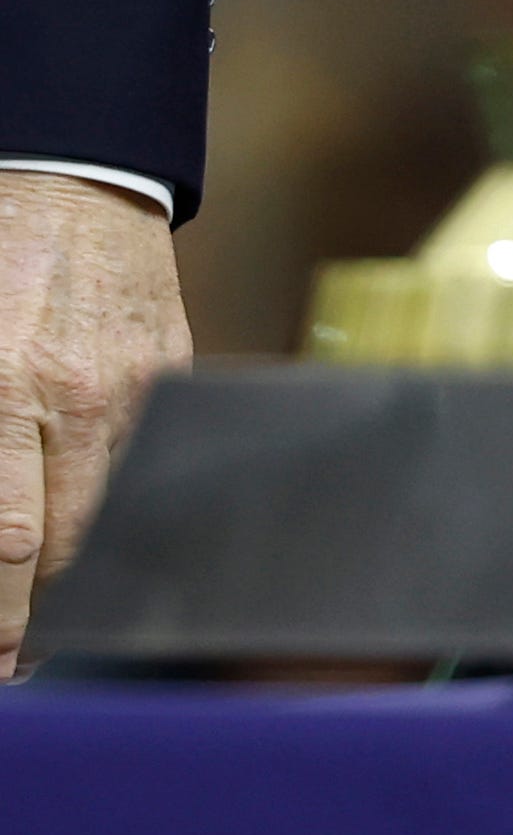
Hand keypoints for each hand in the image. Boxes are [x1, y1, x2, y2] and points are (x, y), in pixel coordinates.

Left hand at [0, 173, 190, 674]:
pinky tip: (86, 503)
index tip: (3, 667)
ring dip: (74, 562)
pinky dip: (111, 492)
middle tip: (15, 652)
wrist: (70, 166)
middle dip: (33, 615)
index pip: (7, 546)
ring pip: (109, 514)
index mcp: (4, 387)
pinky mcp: (173, 364)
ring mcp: (135, 382)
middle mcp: (74, 394)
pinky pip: (144, 458)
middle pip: (63, 550)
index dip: (3, 624)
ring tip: (46, 592)